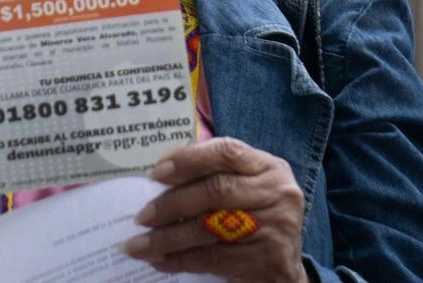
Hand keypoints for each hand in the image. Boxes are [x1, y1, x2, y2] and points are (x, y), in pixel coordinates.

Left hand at [123, 138, 309, 282]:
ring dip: (168, 237)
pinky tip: (159, 260)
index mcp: (269, 167)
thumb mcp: (245, 189)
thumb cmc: (253, 219)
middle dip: (172, 203)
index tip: (156, 173)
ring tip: (138, 243)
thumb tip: (160, 175)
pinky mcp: (267, 260)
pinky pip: (212, 258)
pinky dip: (180, 259)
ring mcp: (276, 227)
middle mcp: (278, 193)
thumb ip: (214, 176)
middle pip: (216, 190)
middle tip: (142, 215)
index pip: (227, 152)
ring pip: (210, 227)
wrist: (283, 271)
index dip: (188, 160)